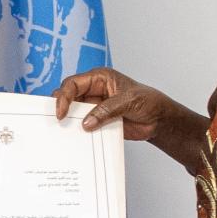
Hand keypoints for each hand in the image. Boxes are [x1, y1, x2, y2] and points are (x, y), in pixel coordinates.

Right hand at [53, 68, 174, 140]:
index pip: (73, 83)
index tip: (62, 112)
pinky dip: (78, 132)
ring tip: (64, 132)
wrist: (158, 119)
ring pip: (73, 112)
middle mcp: (93, 91)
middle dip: (61, 108)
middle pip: (68, 97)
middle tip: (58, 122)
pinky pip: (83, 126)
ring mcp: (94, 107)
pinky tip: (76, 139)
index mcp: (99, 78)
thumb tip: (87, 122)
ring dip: (69, 122)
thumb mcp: (128, 101)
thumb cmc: (147, 101)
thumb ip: (106, 110)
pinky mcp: (97, 121)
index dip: (64, 96)